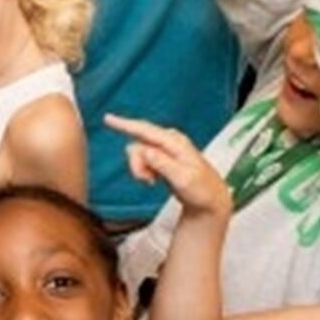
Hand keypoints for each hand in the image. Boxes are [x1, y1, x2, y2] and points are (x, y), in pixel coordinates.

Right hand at [105, 113, 230, 217]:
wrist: (211, 201)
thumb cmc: (201, 191)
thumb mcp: (183, 179)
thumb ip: (162, 164)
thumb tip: (143, 150)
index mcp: (176, 143)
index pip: (146, 130)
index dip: (125, 124)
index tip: (107, 118)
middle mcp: (170, 141)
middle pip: (139, 143)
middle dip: (136, 162)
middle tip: (145, 181)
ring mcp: (166, 148)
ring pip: (139, 152)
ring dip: (140, 168)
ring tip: (152, 182)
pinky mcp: (163, 157)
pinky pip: (143, 158)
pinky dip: (144, 170)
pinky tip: (154, 180)